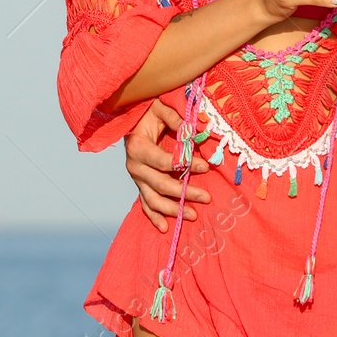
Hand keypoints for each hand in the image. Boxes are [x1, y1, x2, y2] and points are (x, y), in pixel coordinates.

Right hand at [125, 99, 211, 232]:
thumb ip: (175, 118)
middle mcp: (134, 166)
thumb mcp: (160, 108)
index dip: (185, 165)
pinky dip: (154, 217)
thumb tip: (195, 130)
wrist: (131, 119)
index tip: (205, 166)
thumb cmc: (147, 113)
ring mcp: (137, 178)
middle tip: (206, 197)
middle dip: (184, 193)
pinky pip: (145, 204)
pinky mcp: (140, 184)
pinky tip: (165, 228)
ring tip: (193, 215)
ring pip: (153, 199)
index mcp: (138, 148)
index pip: (164, 161)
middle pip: (161, 185)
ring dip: (172, 209)